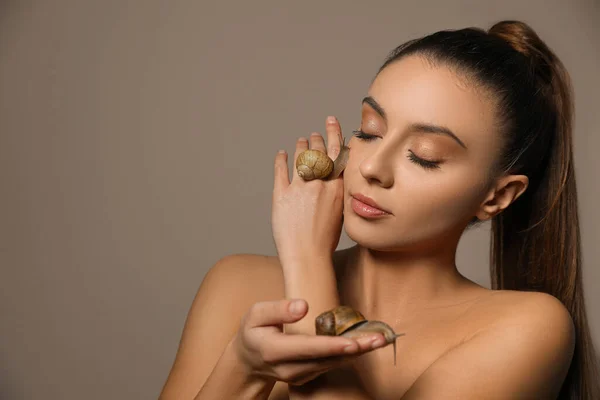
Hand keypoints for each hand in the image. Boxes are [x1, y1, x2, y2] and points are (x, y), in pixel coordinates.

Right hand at [233, 298, 386, 385]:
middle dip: (356, 349)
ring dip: (359, 352)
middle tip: (381, 339)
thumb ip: (278, 309)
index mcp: (274, 351)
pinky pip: (332, 365)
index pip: (308, 348)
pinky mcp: (309, 376)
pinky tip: (367, 343)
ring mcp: (300, 376)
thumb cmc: (253, 332)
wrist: (247, 361)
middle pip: (327, 359)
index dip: (332, 345)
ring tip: (381, 339)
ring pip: (334, 364)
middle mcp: (290, 368)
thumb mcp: (255, 314)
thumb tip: (304, 306)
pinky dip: (350, 354)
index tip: (353, 341)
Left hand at [271, 116, 345, 263]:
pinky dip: (281, 160)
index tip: (331, 121)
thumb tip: (336, 180)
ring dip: (301, 147)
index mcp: (336, 187)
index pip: (337, 153)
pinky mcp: (281, 195)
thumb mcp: (341, 213)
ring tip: (301, 141)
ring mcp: (299, 188)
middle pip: (318, 152)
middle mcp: (318, 184)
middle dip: (317, 139)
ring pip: (301, 158)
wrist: (307, 256)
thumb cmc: (326, 240)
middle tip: (315, 133)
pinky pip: (280, 171)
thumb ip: (338, 193)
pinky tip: (281, 154)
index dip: (334, 134)